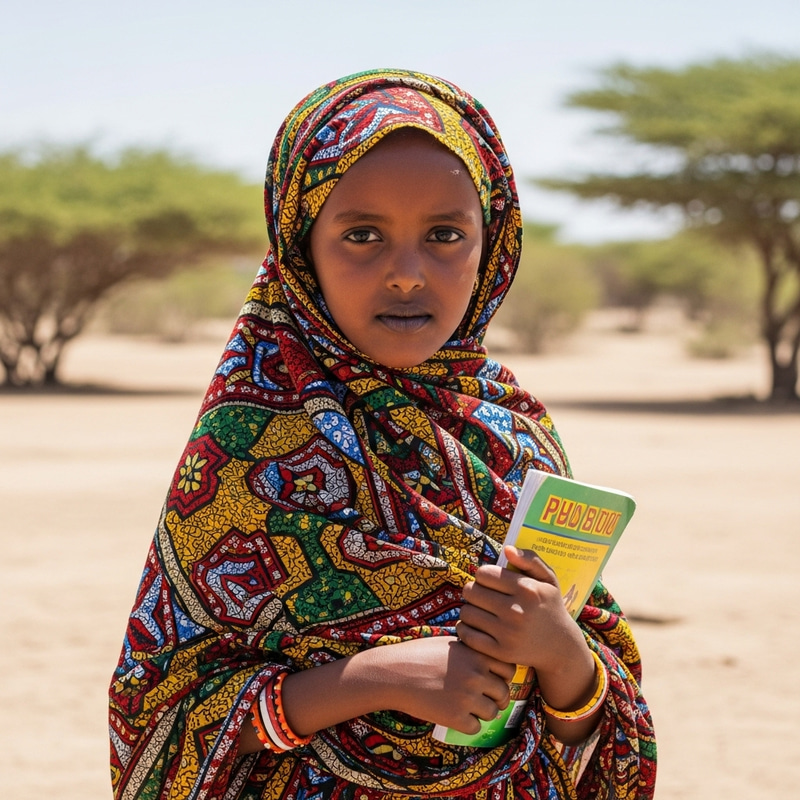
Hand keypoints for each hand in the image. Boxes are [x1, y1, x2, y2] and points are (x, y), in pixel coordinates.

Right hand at [380, 636, 515, 734]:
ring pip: (492, 712)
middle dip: (497, 698)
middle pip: (503, 693)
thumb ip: (472, 651)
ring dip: (483, 712)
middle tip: (486, 700)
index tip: (495, 680)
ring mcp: (468, 697)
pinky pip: (475, 728)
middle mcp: (477, 675)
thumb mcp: (450, 643)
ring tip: (469, 708)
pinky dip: (468, 725)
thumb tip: (490, 661)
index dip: (503, 676)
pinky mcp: (456, 717)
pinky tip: (456, 717)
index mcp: (477, 655)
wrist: (394, 673)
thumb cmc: (418, 655)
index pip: (509, 669)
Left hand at [458, 545, 585, 674]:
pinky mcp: (500, 652)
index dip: (483, 576)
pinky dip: (466, 628)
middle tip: (482, 596)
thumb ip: (530, 559)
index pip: (484, 574)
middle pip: (471, 591)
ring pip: (466, 612)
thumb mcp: (548, 579)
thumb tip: (507, 549)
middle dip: (474, 591)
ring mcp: (508, 633)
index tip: (490, 582)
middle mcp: (516, 611)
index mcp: (526, 589)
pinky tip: (476, 626)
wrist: (561, 647)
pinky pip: (467, 634)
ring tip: (480, 611)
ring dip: (469, 609)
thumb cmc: (550, 606)